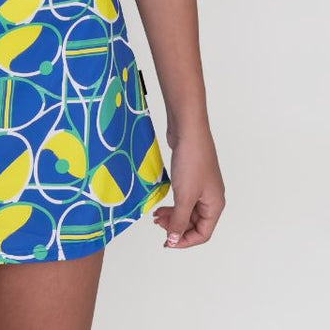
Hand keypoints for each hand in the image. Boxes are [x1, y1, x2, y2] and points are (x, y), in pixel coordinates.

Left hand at [152, 124, 225, 248]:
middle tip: (158, 225)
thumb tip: (174, 240)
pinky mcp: (191, 176)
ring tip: (156, 215)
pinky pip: (183, 197)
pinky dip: (173, 203)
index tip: (166, 242)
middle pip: (195, 223)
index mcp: (215, 205)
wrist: (188, 130)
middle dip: (177, 227)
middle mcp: (211, 197)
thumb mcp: (184, 195)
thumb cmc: (191, 161)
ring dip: (174, 215)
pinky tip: (162, 203)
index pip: (203, 234)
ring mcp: (202, 186)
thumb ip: (179, 220)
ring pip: (188, 210)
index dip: (184, 241)